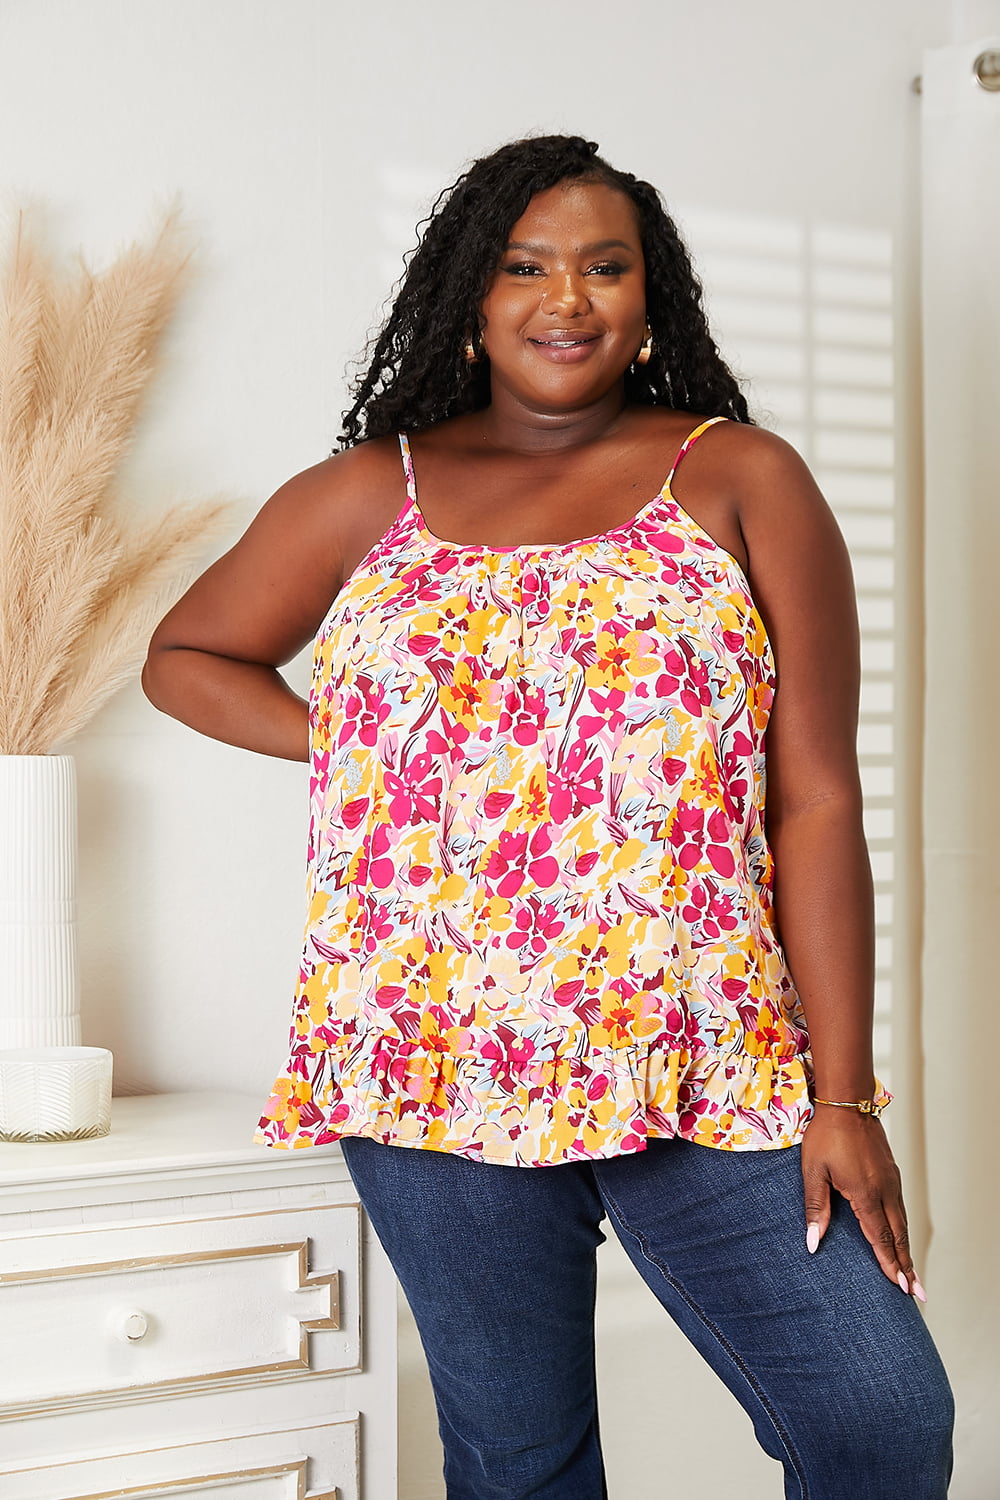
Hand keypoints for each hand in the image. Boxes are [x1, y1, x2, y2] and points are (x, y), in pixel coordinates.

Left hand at [800, 1106, 926, 1301]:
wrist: (847, 1102)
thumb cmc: (826, 1136)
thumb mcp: (814, 1172)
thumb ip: (815, 1208)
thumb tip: (813, 1242)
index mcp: (865, 1193)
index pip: (880, 1238)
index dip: (889, 1265)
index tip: (900, 1287)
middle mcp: (885, 1190)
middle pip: (899, 1236)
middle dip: (907, 1266)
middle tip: (917, 1292)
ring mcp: (892, 1180)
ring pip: (902, 1222)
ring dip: (907, 1249)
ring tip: (912, 1272)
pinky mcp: (892, 1172)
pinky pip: (900, 1207)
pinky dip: (903, 1228)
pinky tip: (900, 1236)